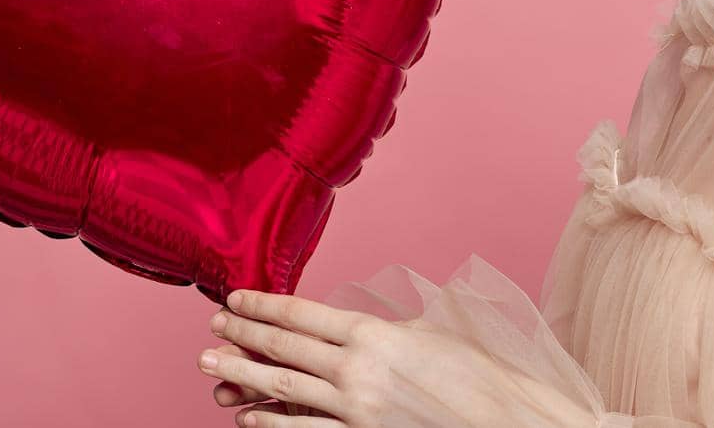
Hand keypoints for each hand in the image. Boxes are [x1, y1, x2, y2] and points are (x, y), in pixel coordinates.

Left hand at [196, 286, 544, 426]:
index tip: (236, 299)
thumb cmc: (473, 373)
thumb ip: (383, 329)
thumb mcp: (426, 332)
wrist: (500, 420)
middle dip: (245, 337)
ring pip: (286, 392)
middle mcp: (358, 371)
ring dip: (245, 378)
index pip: (304, 315)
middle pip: (286, 350)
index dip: (265, 306)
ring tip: (213, 369)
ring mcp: (356, 411)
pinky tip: (250, 418)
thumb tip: (350, 330)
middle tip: (213, 328)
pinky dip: (272, 425)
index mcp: (374, 334)